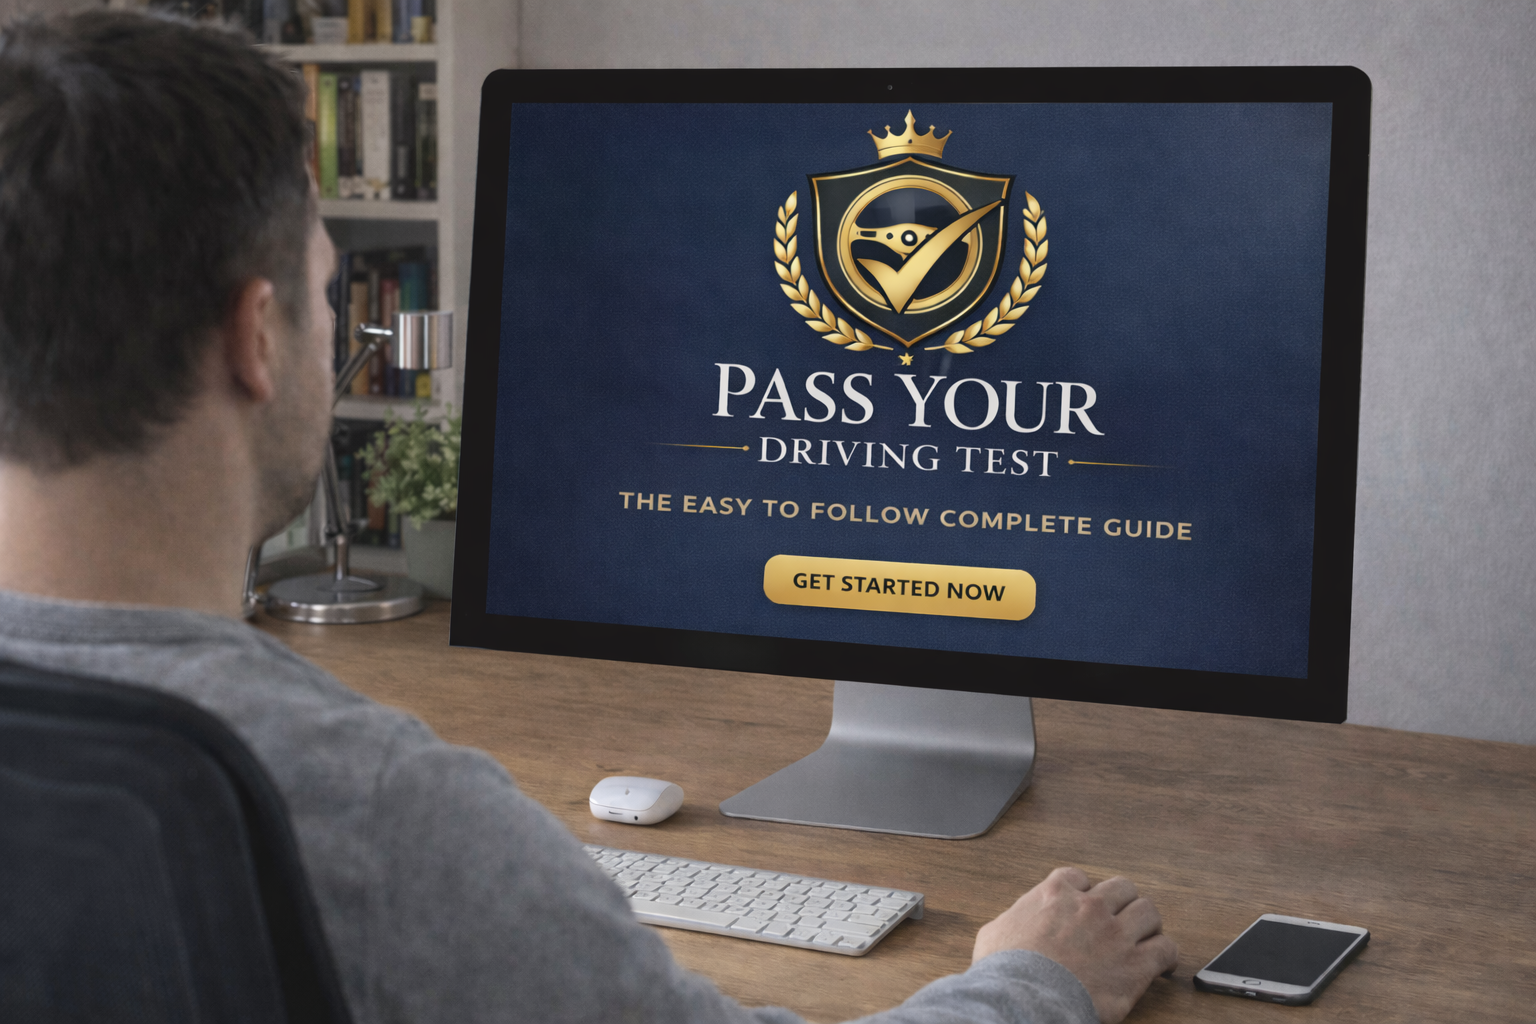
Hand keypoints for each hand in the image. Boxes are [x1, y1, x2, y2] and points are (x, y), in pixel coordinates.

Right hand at [973, 867, 1177, 1023]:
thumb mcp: (995, 932)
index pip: (1079, 878)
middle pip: (1122, 888)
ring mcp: (1116, 933)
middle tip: (1121, 919)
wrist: (1025, 996)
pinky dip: (1166, 955)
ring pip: (1149, 911)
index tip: (1084, 906)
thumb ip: (1014, 919)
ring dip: (1148, 924)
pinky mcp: (1135, 964)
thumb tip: (1012, 927)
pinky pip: (1165, 949)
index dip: (1084, 892)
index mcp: (1056, 893)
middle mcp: (1090, 906)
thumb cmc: (1006, 969)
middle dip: (1123, 902)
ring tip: (1146, 937)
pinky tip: (1163, 965)